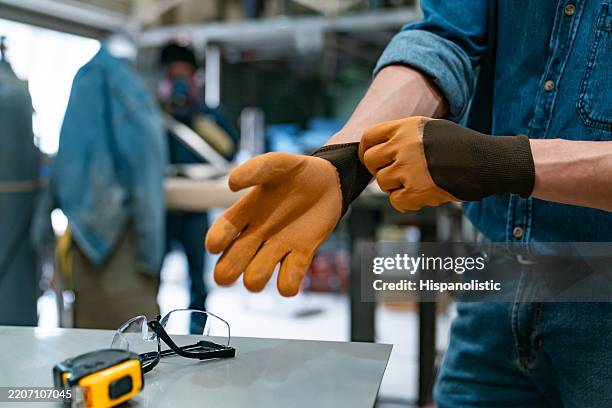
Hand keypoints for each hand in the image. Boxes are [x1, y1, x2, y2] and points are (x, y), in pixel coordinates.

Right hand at [205, 152, 342, 295]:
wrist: (330, 182)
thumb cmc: (298, 173)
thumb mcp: (278, 164)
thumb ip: (256, 169)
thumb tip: (231, 184)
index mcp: (244, 213)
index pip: (219, 235)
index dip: (215, 243)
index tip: (217, 244)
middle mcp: (256, 236)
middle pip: (228, 268)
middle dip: (228, 272)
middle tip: (240, 264)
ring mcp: (278, 248)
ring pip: (254, 281)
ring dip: (258, 276)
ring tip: (272, 257)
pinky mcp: (301, 256)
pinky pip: (286, 284)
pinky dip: (288, 282)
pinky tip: (295, 261)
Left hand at [359, 116, 534, 211]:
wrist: (489, 162)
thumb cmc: (462, 146)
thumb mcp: (431, 128)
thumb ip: (404, 135)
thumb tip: (377, 149)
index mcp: (407, 127)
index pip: (368, 137)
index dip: (367, 150)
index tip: (373, 159)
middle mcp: (405, 145)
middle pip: (370, 161)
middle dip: (379, 169)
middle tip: (395, 174)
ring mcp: (410, 168)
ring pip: (382, 182)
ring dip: (395, 186)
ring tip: (414, 182)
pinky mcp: (417, 190)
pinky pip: (396, 201)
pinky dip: (406, 202)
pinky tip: (420, 195)